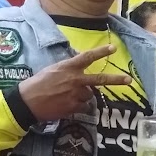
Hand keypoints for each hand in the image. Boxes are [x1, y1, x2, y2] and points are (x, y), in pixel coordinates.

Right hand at [17, 45, 132, 121]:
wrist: (27, 102)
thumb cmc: (37, 83)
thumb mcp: (52, 70)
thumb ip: (68, 68)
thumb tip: (78, 68)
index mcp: (68, 67)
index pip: (87, 57)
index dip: (101, 52)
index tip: (113, 48)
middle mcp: (74, 79)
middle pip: (99, 79)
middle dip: (115, 80)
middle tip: (128, 80)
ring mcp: (75, 94)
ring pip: (89, 95)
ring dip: (84, 96)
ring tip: (69, 97)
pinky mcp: (73, 107)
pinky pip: (84, 107)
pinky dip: (80, 107)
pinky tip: (68, 106)